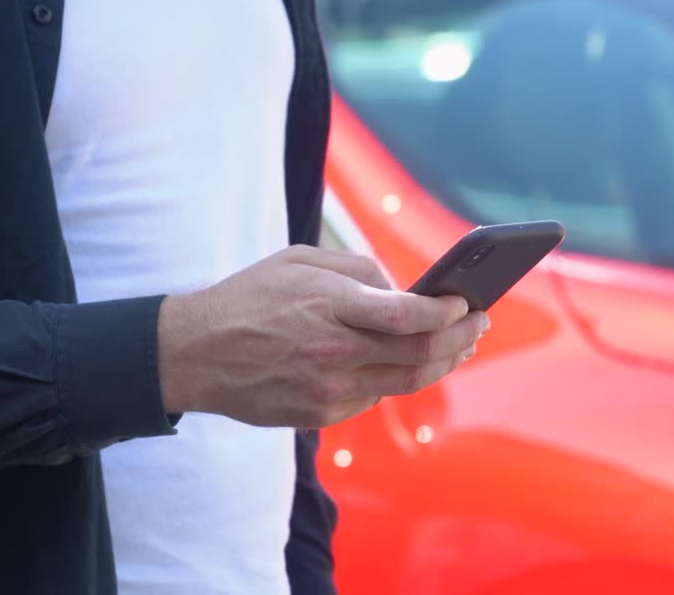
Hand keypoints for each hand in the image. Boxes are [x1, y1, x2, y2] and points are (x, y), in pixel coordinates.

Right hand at [157, 246, 489, 427]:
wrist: (194, 354)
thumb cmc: (249, 298)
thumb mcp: (299, 260)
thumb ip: (357, 270)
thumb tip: (404, 291)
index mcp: (329, 306)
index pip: (408, 316)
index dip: (447, 312)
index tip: (466, 302)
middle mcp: (334, 352)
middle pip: (420, 354)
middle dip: (460, 338)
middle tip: (479, 324)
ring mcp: (328, 390)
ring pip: (407, 382)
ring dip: (442, 363)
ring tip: (460, 346)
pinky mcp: (321, 414)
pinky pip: (375, 397)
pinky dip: (399, 378)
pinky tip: (411, 362)